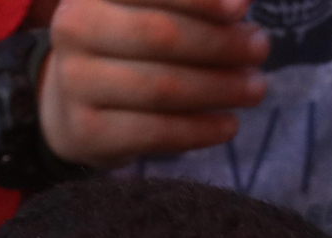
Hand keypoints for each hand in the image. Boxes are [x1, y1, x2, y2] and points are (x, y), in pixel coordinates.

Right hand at [40, 0, 268, 167]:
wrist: (72, 103)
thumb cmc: (127, 46)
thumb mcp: (147, 9)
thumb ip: (191, 5)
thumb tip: (240, 5)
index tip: (241, 8)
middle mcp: (74, 30)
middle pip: (161, 36)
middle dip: (220, 44)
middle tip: (260, 49)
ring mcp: (74, 83)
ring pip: (162, 88)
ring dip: (219, 88)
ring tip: (254, 88)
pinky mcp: (85, 131)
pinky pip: (155, 132)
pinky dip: (200, 130)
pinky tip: (228, 124)